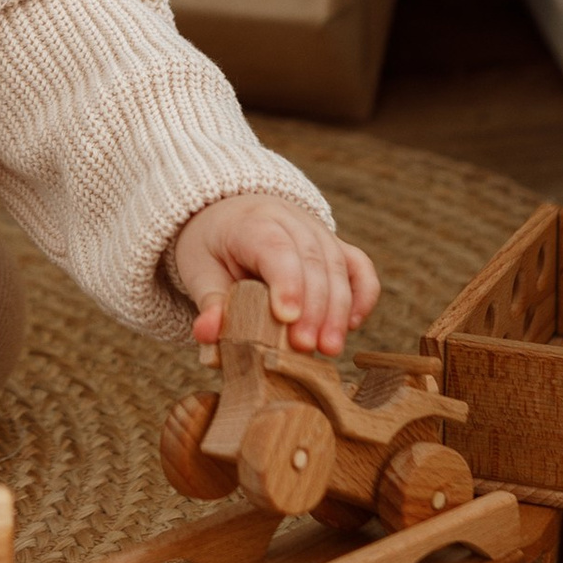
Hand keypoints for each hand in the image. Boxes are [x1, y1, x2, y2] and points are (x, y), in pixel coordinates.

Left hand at [169, 188, 377, 356]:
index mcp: (253, 223)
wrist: (230, 214)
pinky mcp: (335, 246)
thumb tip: (206, 334)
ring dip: (338, 310)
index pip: (276, 249)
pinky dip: (363, 295)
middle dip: (314, 307)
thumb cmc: (214, 247)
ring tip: (329, 348)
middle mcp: (292, 220)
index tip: (287, 318)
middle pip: (313, 260)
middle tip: (306, 347)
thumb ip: (209, 302)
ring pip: (339, 265)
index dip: (286, 282)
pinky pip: (359, 266)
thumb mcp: (199, 269)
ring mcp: (319, 231)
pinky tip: (352, 326)